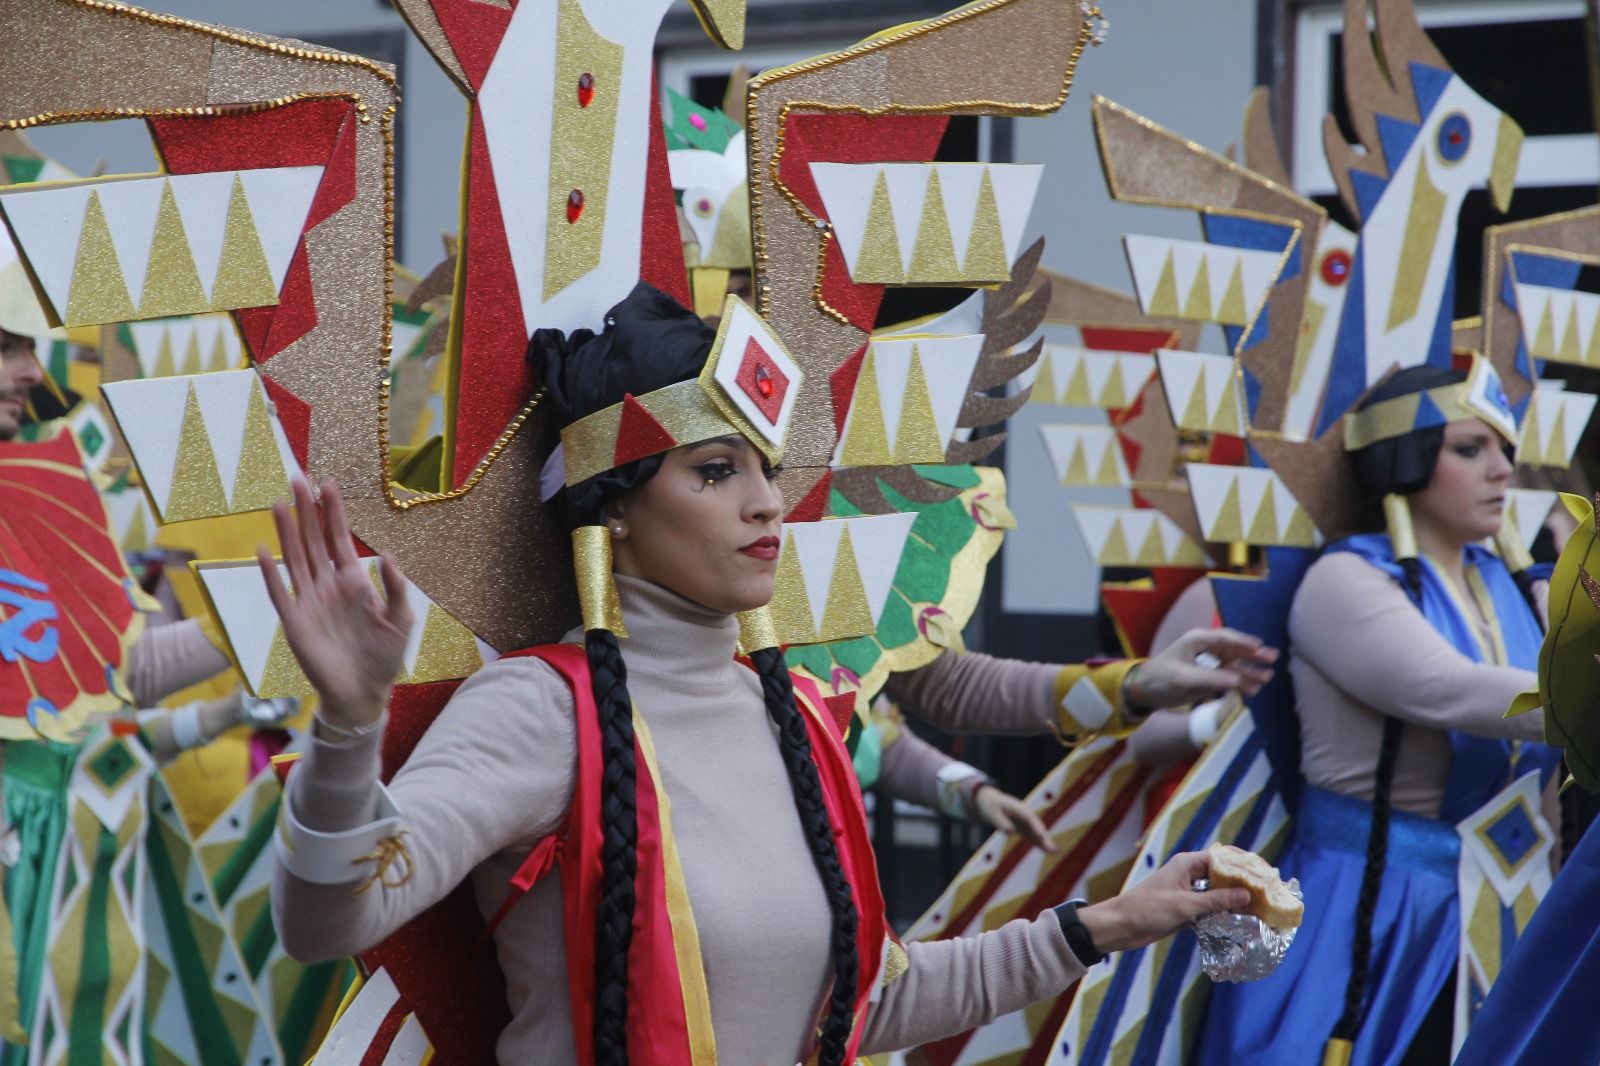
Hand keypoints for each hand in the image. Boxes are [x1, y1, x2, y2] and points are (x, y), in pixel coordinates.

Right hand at [258, 477, 412, 728]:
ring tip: (279, 502)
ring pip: (295, 558)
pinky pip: (280, 593)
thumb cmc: (384, 656)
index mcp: (352, 581)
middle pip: (314, 540)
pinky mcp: (295, 622)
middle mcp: (327, 585)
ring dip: (286, 531)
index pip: (339, 539)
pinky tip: (263, 550)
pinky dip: (271, 573)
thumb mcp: (401, 619)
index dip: (333, 512)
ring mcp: (309, 601)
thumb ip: (395, 587)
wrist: (364, 692)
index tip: (327, 484)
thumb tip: (384, 555)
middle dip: (307, 511)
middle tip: (298, 479)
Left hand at [973, 784, 1056, 851]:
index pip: (1029, 817)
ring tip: (1055, 851)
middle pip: (1037, 825)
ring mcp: (1025, 821)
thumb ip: (1000, 821)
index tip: (1041, 835)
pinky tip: (1047, 851)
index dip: (1036, 826)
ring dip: (1045, 841)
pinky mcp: (1023, 827)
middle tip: (1053, 848)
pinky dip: (1039, 843)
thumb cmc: (989, 805)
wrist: (988, 800)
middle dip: (1045, 836)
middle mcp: (1024, 814)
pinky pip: (1033, 836)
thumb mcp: (991, 813)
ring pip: (1037, 832)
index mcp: (1017, 808)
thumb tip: (1010, 832)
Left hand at [1076, 850, 1251, 953]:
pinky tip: (1239, 924)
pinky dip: (1222, 915)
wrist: (1120, 927)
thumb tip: (1247, 894)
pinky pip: (1209, 909)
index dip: (1245, 865)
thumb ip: (1217, 900)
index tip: (1266, 875)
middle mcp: (1189, 875)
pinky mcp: (1185, 909)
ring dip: (1234, 903)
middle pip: (1223, 877)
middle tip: (1268, 896)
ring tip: (1260, 911)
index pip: (1223, 858)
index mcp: (1188, 864)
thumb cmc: (1148, 909)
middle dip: (1243, 886)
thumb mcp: (1185, 905)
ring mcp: (1187, 892)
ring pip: (1217, 895)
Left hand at [1126, 628, 1277, 711]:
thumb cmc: (1160, 679)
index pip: (1224, 638)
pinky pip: (1229, 679)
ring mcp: (1209, 664)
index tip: (1259, 647)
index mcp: (1197, 640)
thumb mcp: (1183, 678)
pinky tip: (1253, 690)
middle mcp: (1206, 649)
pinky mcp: (1209, 678)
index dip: (1243, 642)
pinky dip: (1241, 684)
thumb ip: (1210, 678)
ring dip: (1250, 672)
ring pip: (1234, 666)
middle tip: (1273, 658)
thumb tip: (1237, 681)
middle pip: (1234, 650)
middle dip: (1253, 655)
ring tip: (1267, 677)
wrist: (1145, 692)